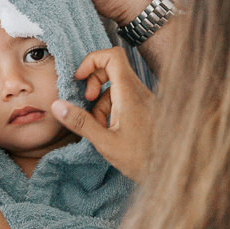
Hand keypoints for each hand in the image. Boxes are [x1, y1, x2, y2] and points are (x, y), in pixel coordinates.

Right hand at [50, 47, 153, 180]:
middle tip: (86, 102)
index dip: (91, 61)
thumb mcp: (105, 142)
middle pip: (112, 68)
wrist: (171, 172)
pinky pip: (125, 99)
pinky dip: (112, 109)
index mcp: (130, 94)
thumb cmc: (142, 161)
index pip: (112, 56)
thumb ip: (81, 122)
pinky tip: (111, 131)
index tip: (79, 79)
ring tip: (100, 127)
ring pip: (117, 87)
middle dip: (93, 83)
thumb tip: (57, 106)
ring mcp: (145, 100)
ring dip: (102, 102)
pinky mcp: (147, 110)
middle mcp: (140, 92)